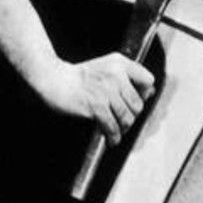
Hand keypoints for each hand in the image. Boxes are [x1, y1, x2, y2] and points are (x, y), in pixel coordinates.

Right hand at [33, 54, 156, 142]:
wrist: (54, 78)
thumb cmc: (78, 76)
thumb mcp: (106, 67)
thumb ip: (127, 76)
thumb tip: (149, 93)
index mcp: (119, 63)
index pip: (148, 80)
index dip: (143, 94)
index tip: (134, 101)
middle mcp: (115, 75)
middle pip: (138, 104)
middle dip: (131, 116)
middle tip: (122, 121)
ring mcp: (106, 91)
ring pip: (127, 118)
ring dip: (123, 128)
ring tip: (117, 131)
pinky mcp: (96, 106)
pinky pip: (112, 127)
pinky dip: (113, 137)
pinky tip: (111, 139)